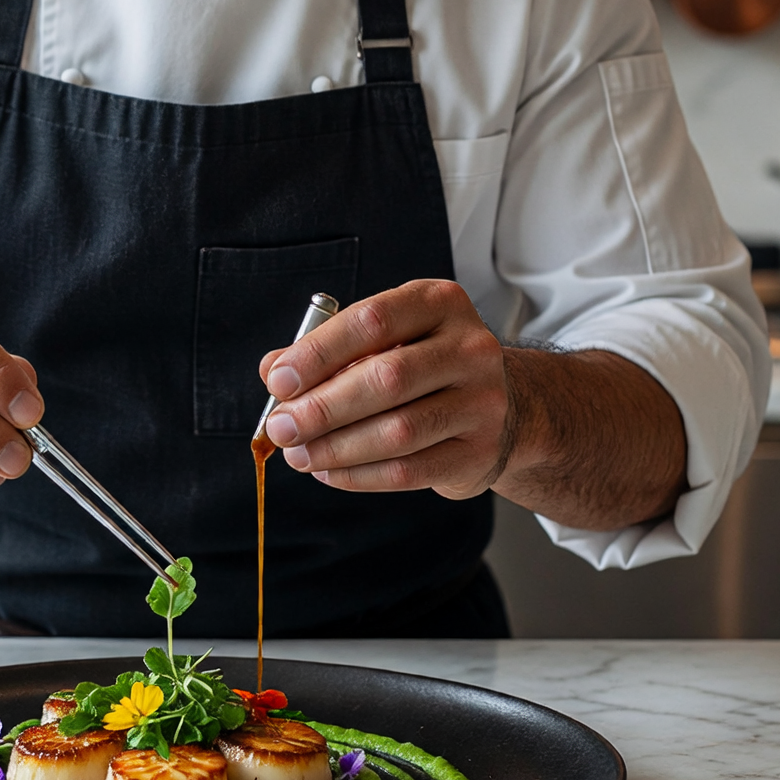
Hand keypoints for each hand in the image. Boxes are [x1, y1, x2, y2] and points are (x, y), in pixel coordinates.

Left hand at [256, 280, 511, 500]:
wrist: (504, 406)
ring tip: (299, 454)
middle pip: (386, 378)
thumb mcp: (386, 340)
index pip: (372, 320)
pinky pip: (410, 470)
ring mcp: (483, 401)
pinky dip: (359, 476)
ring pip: (398, 431)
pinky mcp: (480, 452)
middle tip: (281, 427)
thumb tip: (275, 372)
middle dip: (323, 408)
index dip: (318, 353)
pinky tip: (329, 471)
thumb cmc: (427, 366)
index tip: (279, 380)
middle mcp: (469, 348)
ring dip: (336, 448)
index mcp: (439, 304)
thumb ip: (329, 350)